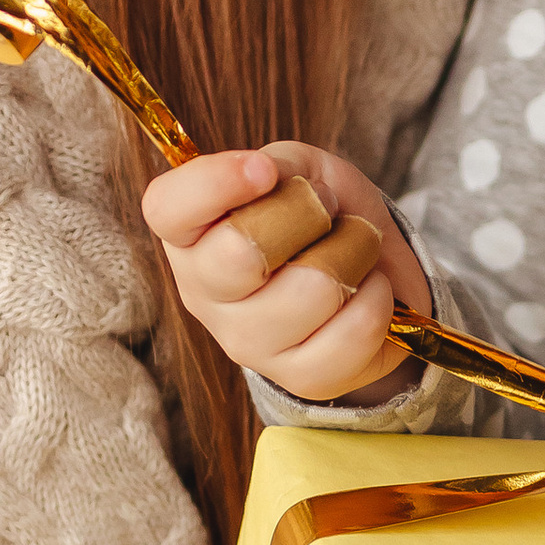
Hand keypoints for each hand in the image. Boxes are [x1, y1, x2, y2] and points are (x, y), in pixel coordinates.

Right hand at [142, 144, 431, 402]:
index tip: (264, 169)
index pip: (167, 209)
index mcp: (190, 235)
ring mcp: (247, 343)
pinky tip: (367, 290)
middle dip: (310, 213)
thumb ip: (277, 166)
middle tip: (327, 211)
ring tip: (354, 251)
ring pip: (314, 288)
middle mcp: (204, 293)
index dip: (213, 183)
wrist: (374, 273)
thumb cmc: (322, 216)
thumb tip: (265, 177)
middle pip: (244, 250)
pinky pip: (354, 330)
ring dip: (355, 251)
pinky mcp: (300, 378)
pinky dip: (377, 297)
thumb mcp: (300, 170)